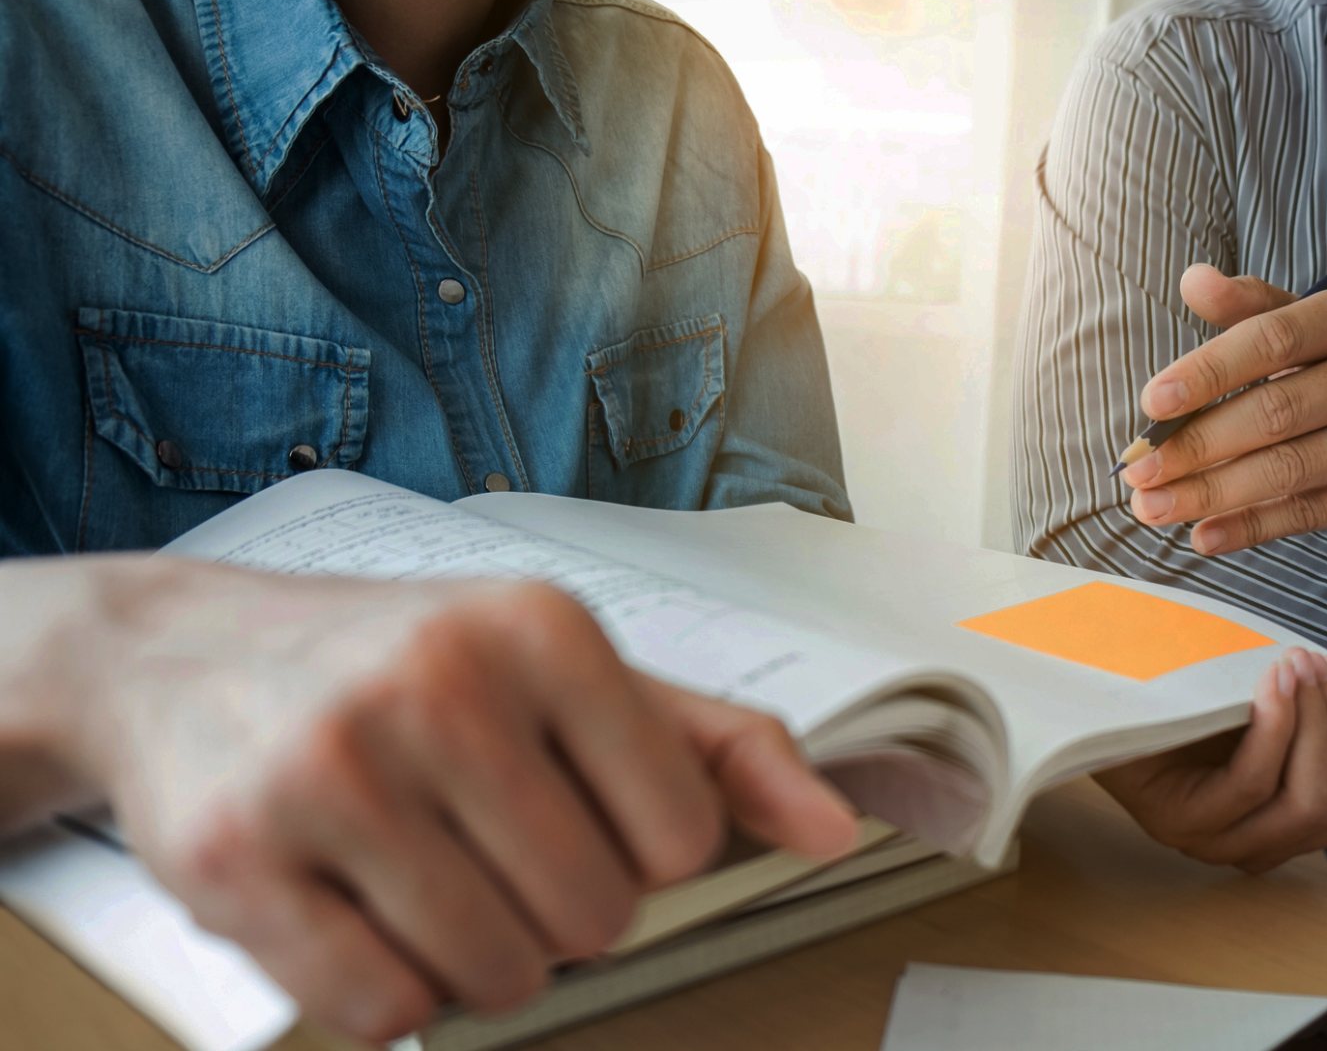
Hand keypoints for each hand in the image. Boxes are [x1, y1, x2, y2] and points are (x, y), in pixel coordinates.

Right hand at [44, 561, 858, 1042]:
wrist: (175, 653)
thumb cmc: (403, 665)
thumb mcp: (565, 669)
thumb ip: (716, 747)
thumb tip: (836, 830)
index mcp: (543, 630)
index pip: (682, 836)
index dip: (646, 856)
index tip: (587, 818)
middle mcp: (440, 686)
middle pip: (595, 916)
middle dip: (563, 913)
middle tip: (499, 855)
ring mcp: (333, 773)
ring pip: (497, 973)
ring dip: (484, 960)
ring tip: (437, 884)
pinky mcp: (239, 861)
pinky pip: (385, 1009)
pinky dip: (395, 995)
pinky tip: (368, 920)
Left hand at [1095, 649, 1326, 872]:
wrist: (1110, 686)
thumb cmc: (1196, 698)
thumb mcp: (1291, 701)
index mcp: (1298, 819)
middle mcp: (1265, 842)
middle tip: (1325, 665)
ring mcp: (1220, 839)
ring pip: (1312, 802)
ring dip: (1318, 723)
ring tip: (1298, 665)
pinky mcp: (1181, 822)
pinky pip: (1254, 785)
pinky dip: (1276, 726)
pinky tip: (1272, 680)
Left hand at [1121, 264, 1326, 552]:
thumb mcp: (1316, 327)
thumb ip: (1254, 309)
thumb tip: (1193, 280)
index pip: (1272, 338)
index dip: (1207, 371)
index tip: (1149, 403)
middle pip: (1276, 412)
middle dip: (1196, 446)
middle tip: (1136, 472)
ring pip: (1291, 469)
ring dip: (1212, 494)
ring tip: (1153, 508)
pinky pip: (1313, 513)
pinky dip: (1252, 527)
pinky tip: (1204, 535)